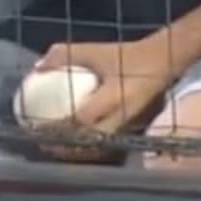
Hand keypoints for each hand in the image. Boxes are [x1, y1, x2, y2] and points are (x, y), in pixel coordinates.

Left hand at [33, 36, 185, 139]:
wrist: (163, 61)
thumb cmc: (128, 55)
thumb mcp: (97, 50)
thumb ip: (66, 54)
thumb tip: (38, 66)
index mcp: (112, 97)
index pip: (80, 119)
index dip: (57, 126)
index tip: (37, 126)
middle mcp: (121, 117)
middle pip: (89, 141)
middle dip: (65, 146)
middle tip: (44, 143)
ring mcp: (129, 126)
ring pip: (99, 146)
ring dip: (77, 150)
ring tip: (56, 147)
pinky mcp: (133, 128)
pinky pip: (108, 144)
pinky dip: (91, 146)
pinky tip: (78, 143)